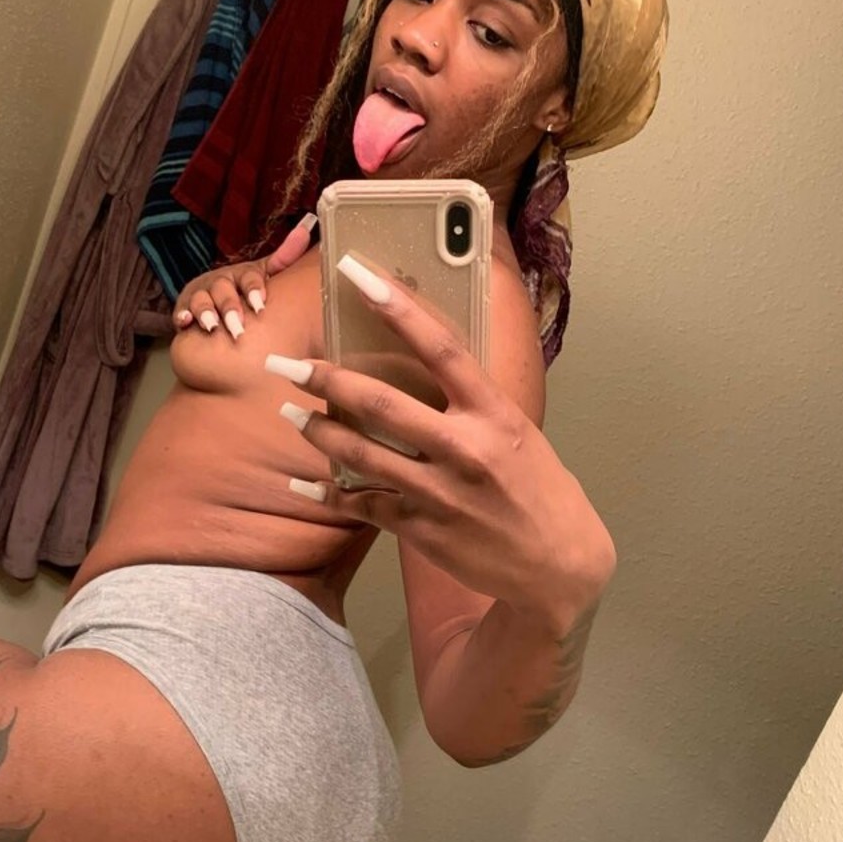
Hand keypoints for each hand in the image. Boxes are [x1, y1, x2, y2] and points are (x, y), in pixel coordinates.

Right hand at [172, 214, 316, 338]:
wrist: (210, 296)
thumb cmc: (241, 288)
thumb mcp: (263, 272)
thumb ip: (284, 257)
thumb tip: (306, 230)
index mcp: (240, 273)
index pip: (248, 277)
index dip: (253, 289)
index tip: (260, 305)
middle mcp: (220, 281)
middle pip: (223, 290)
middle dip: (230, 306)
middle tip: (237, 325)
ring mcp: (201, 294)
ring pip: (202, 301)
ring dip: (206, 312)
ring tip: (212, 326)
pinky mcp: (185, 309)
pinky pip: (182, 312)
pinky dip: (182, 316)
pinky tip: (184, 322)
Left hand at [265, 254, 616, 616]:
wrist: (558, 565)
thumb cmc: (538, 489)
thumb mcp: (515, 433)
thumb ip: (471, 404)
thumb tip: (421, 368)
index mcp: (493, 413)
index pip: (440, 348)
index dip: (397, 307)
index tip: (357, 275)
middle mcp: (465, 448)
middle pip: (381, 404)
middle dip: (326, 380)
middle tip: (284, 363)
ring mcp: (440, 492)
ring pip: (361, 455)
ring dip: (318, 431)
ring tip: (288, 412)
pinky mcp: (423, 529)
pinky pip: (363, 505)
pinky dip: (330, 493)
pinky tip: (303, 483)